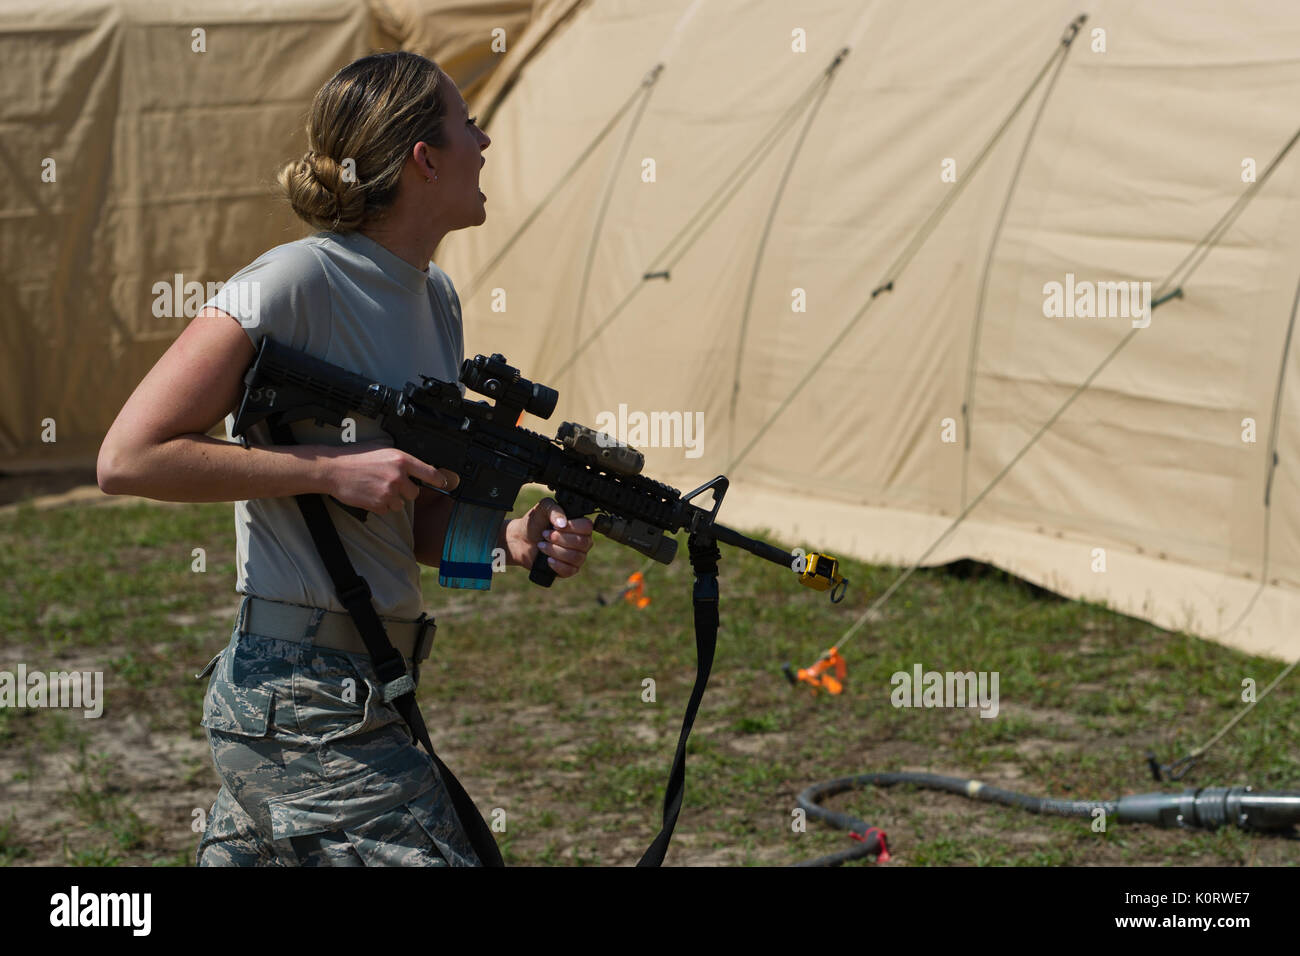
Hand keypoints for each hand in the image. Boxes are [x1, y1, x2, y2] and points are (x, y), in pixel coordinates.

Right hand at [322, 440, 459, 515]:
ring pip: (401, 504)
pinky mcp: (379, 504)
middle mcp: (398, 476)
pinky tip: (370, 494)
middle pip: (415, 492)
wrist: (334, 470)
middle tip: (390, 484)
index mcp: (401, 460)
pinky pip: (388, 510)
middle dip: (405, 491)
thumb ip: (400, 460)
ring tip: (377, 488)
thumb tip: (416, 468)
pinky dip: (381, 506)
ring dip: (393, 500)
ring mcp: (389, 492)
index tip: (445, 483)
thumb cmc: (356, 458)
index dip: (439, 480)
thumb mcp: (382, 450)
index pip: (429, 472)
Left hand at [506, 497, 593, 577]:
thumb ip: (554, 510)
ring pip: (575, 557)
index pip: (587, 527)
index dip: (572, 527)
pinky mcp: (569, 569)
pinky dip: (557, 565)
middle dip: (560, 539)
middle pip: (582, 543)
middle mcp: (582, 541)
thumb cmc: (535, 523)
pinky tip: (548, 559)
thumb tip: (563, 523)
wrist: (521, 539)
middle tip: (545, 534)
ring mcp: (577, 556)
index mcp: (580, 525)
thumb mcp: (543, 508)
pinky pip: (570, 570)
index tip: (556, 526)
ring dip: (555, 550)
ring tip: (542, 545)